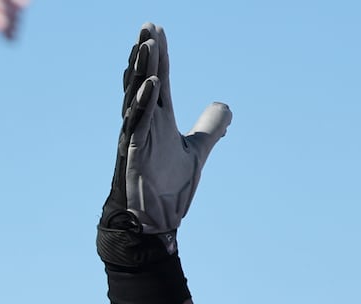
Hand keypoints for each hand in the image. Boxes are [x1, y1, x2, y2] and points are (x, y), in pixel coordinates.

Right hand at [97, 23, 230, 263]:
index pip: (158, 79)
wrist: (155, 220)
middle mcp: (145, 124)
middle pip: (142, 80)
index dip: (158, 55)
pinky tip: (151, 82)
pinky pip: (137, 124)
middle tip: (146, 26)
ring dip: (140, 70)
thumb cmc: (168, 188)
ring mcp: (137, 138)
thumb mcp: (197, 152)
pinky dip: (144, 103)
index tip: (156, 30)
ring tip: (146, 45)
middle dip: (144, 53)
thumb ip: (210, 128)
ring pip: (136, 97)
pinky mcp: (134, 154)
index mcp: (157, 120)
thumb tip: (226, 109)